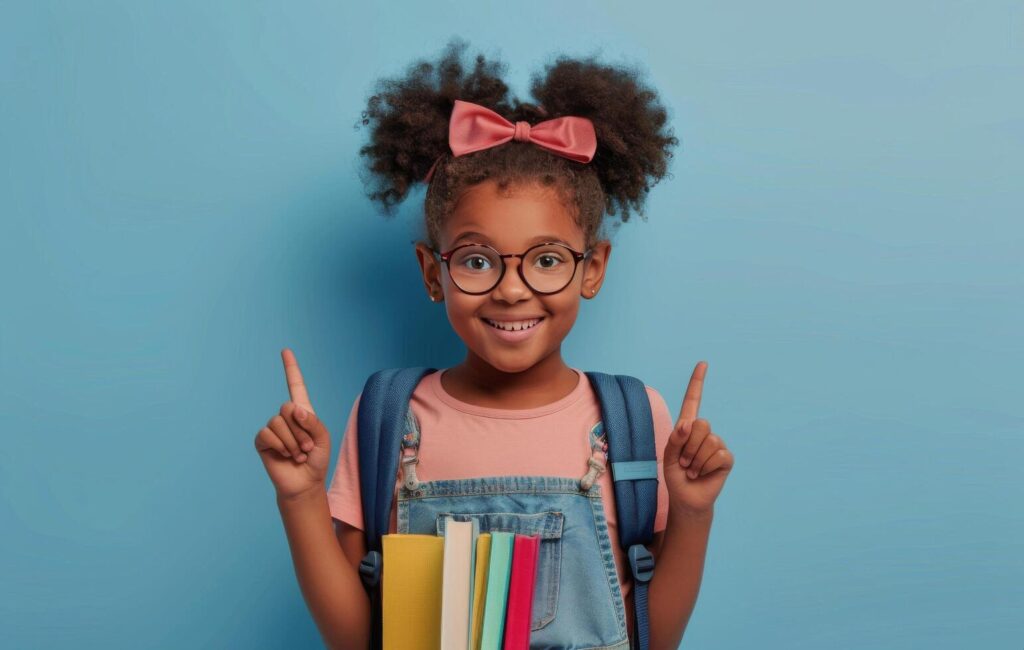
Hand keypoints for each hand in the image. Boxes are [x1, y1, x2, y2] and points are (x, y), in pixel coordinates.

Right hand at [253, 348, 332, 500]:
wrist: (304, 483)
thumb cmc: (316, 460)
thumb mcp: (323, 439)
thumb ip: (313, 422)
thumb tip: (295, 409)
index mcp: (303, 412)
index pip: (295, 385)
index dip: (291, 368)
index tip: (286, 351)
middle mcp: (286, 417)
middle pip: (288, 407)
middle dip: (302, 431)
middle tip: (307, 448)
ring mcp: (273, 428)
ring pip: (278, 422)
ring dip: (293, 442)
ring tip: (298, 454)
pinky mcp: (262, 441)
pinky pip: (267, 434)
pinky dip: (280, 446)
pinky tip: (285, 455)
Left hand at [662, 361, 734, 515]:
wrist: (686, 498)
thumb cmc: (675, 475)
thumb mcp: (668, 456)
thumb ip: (675, 439)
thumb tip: (688, 424)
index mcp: (687, 427)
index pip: (693, 400)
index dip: (697, 382)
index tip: (703, 363)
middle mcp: (704, 432)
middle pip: (700, 424)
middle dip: (688, 446)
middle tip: (683, 461)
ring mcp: (717, 443)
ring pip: (708, 441)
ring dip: (695, 460)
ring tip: (692, 469)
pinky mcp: (726, 458)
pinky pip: (718, 455)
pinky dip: (705, 467)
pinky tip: (702, 474)